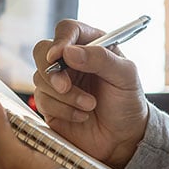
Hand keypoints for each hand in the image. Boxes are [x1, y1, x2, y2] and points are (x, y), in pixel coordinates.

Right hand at [32, 19, 149, 168]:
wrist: (124, 138)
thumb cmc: (128, 102)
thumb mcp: (126, 76)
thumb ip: (101, 59)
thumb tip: (69, 52)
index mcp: (91, 44)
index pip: (67, 30)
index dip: (60, 40)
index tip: (59, 56)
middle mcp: (70, 60)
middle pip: (42, 50)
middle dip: (51, 70)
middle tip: (65, 86)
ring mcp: (57, 81)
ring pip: (40, 78)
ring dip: (66, 96)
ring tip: (89, 106)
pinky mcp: (50, 103)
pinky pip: (43, 101)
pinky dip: (63, 110)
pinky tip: (82, 116)